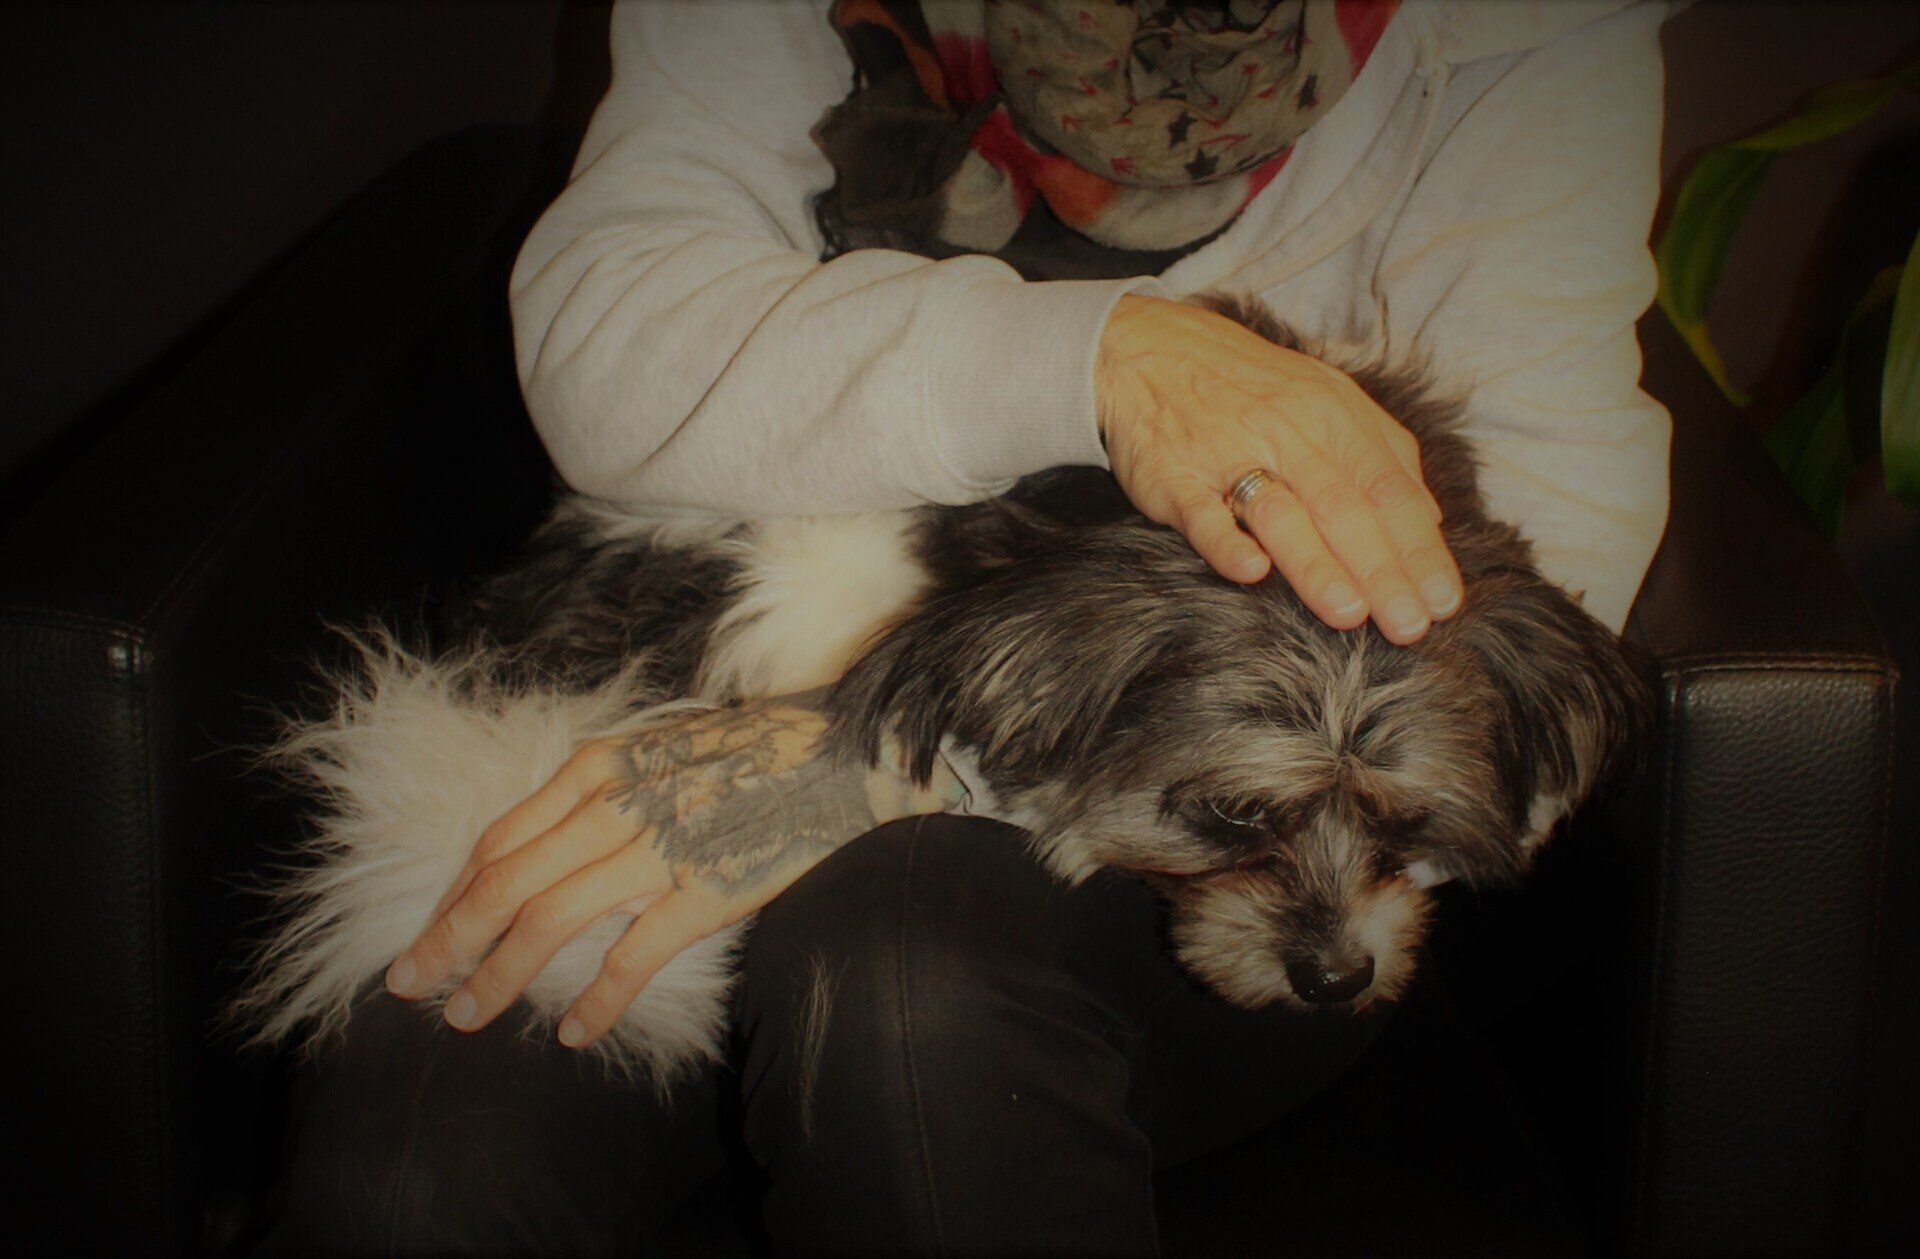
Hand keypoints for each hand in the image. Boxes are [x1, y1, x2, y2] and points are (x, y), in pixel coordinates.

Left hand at [383, 693, 962, 1048]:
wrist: (840, 753)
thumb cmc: (746, 754)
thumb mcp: (653, 751)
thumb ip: (596, 795)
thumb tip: (533, 852)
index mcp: (596, 768)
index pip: (497, 841)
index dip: (451, 897)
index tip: (424, 937)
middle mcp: (614, 806)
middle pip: (503, 883)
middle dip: (448, 941)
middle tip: (411, 987)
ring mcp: (659, 849)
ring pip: (547, 920)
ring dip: (498, 974)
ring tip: (468, 1016)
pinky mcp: (707, 890)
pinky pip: (632, 956)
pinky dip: (595, 999)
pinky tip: (571, 1031)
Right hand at [1096, 294, 1460, 642]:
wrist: (1149, 349)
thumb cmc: (1252, 385)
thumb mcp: (1328, 397)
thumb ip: (1382, 453)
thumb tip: (1430, 519)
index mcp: (1334, 417)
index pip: (1389, 489)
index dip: (1419, 548)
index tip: (1443, 601)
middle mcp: (1287, 433)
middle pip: (1345, 507)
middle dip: (1382, 570)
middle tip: (1409, 627)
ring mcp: (1227, 454)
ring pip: (1280, 512)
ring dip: (1316, 564)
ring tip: (1349, 614)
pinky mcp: (1174, 477)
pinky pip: (1201, 513)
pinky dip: (1225, 543)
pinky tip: (1251, 572)